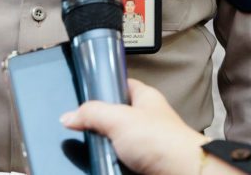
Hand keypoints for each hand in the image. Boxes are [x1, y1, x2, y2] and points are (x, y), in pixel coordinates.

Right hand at [62, 79, 238, 174]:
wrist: (181, 172)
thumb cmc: (163, 140)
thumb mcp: (118, 119)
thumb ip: (92, 113)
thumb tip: (69, 116)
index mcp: (144, 97)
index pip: (122, 83)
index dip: (105, 85)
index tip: (87, 90)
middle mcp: (146, 117)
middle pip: (115, 114)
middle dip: (99, 122)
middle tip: (84, 125)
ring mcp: (145, 141)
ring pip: (117, 139)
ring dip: (105, 145)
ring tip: (94, 147)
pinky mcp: (143, 162)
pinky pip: (121, 159)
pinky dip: (112, 160)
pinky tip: (105, 161)